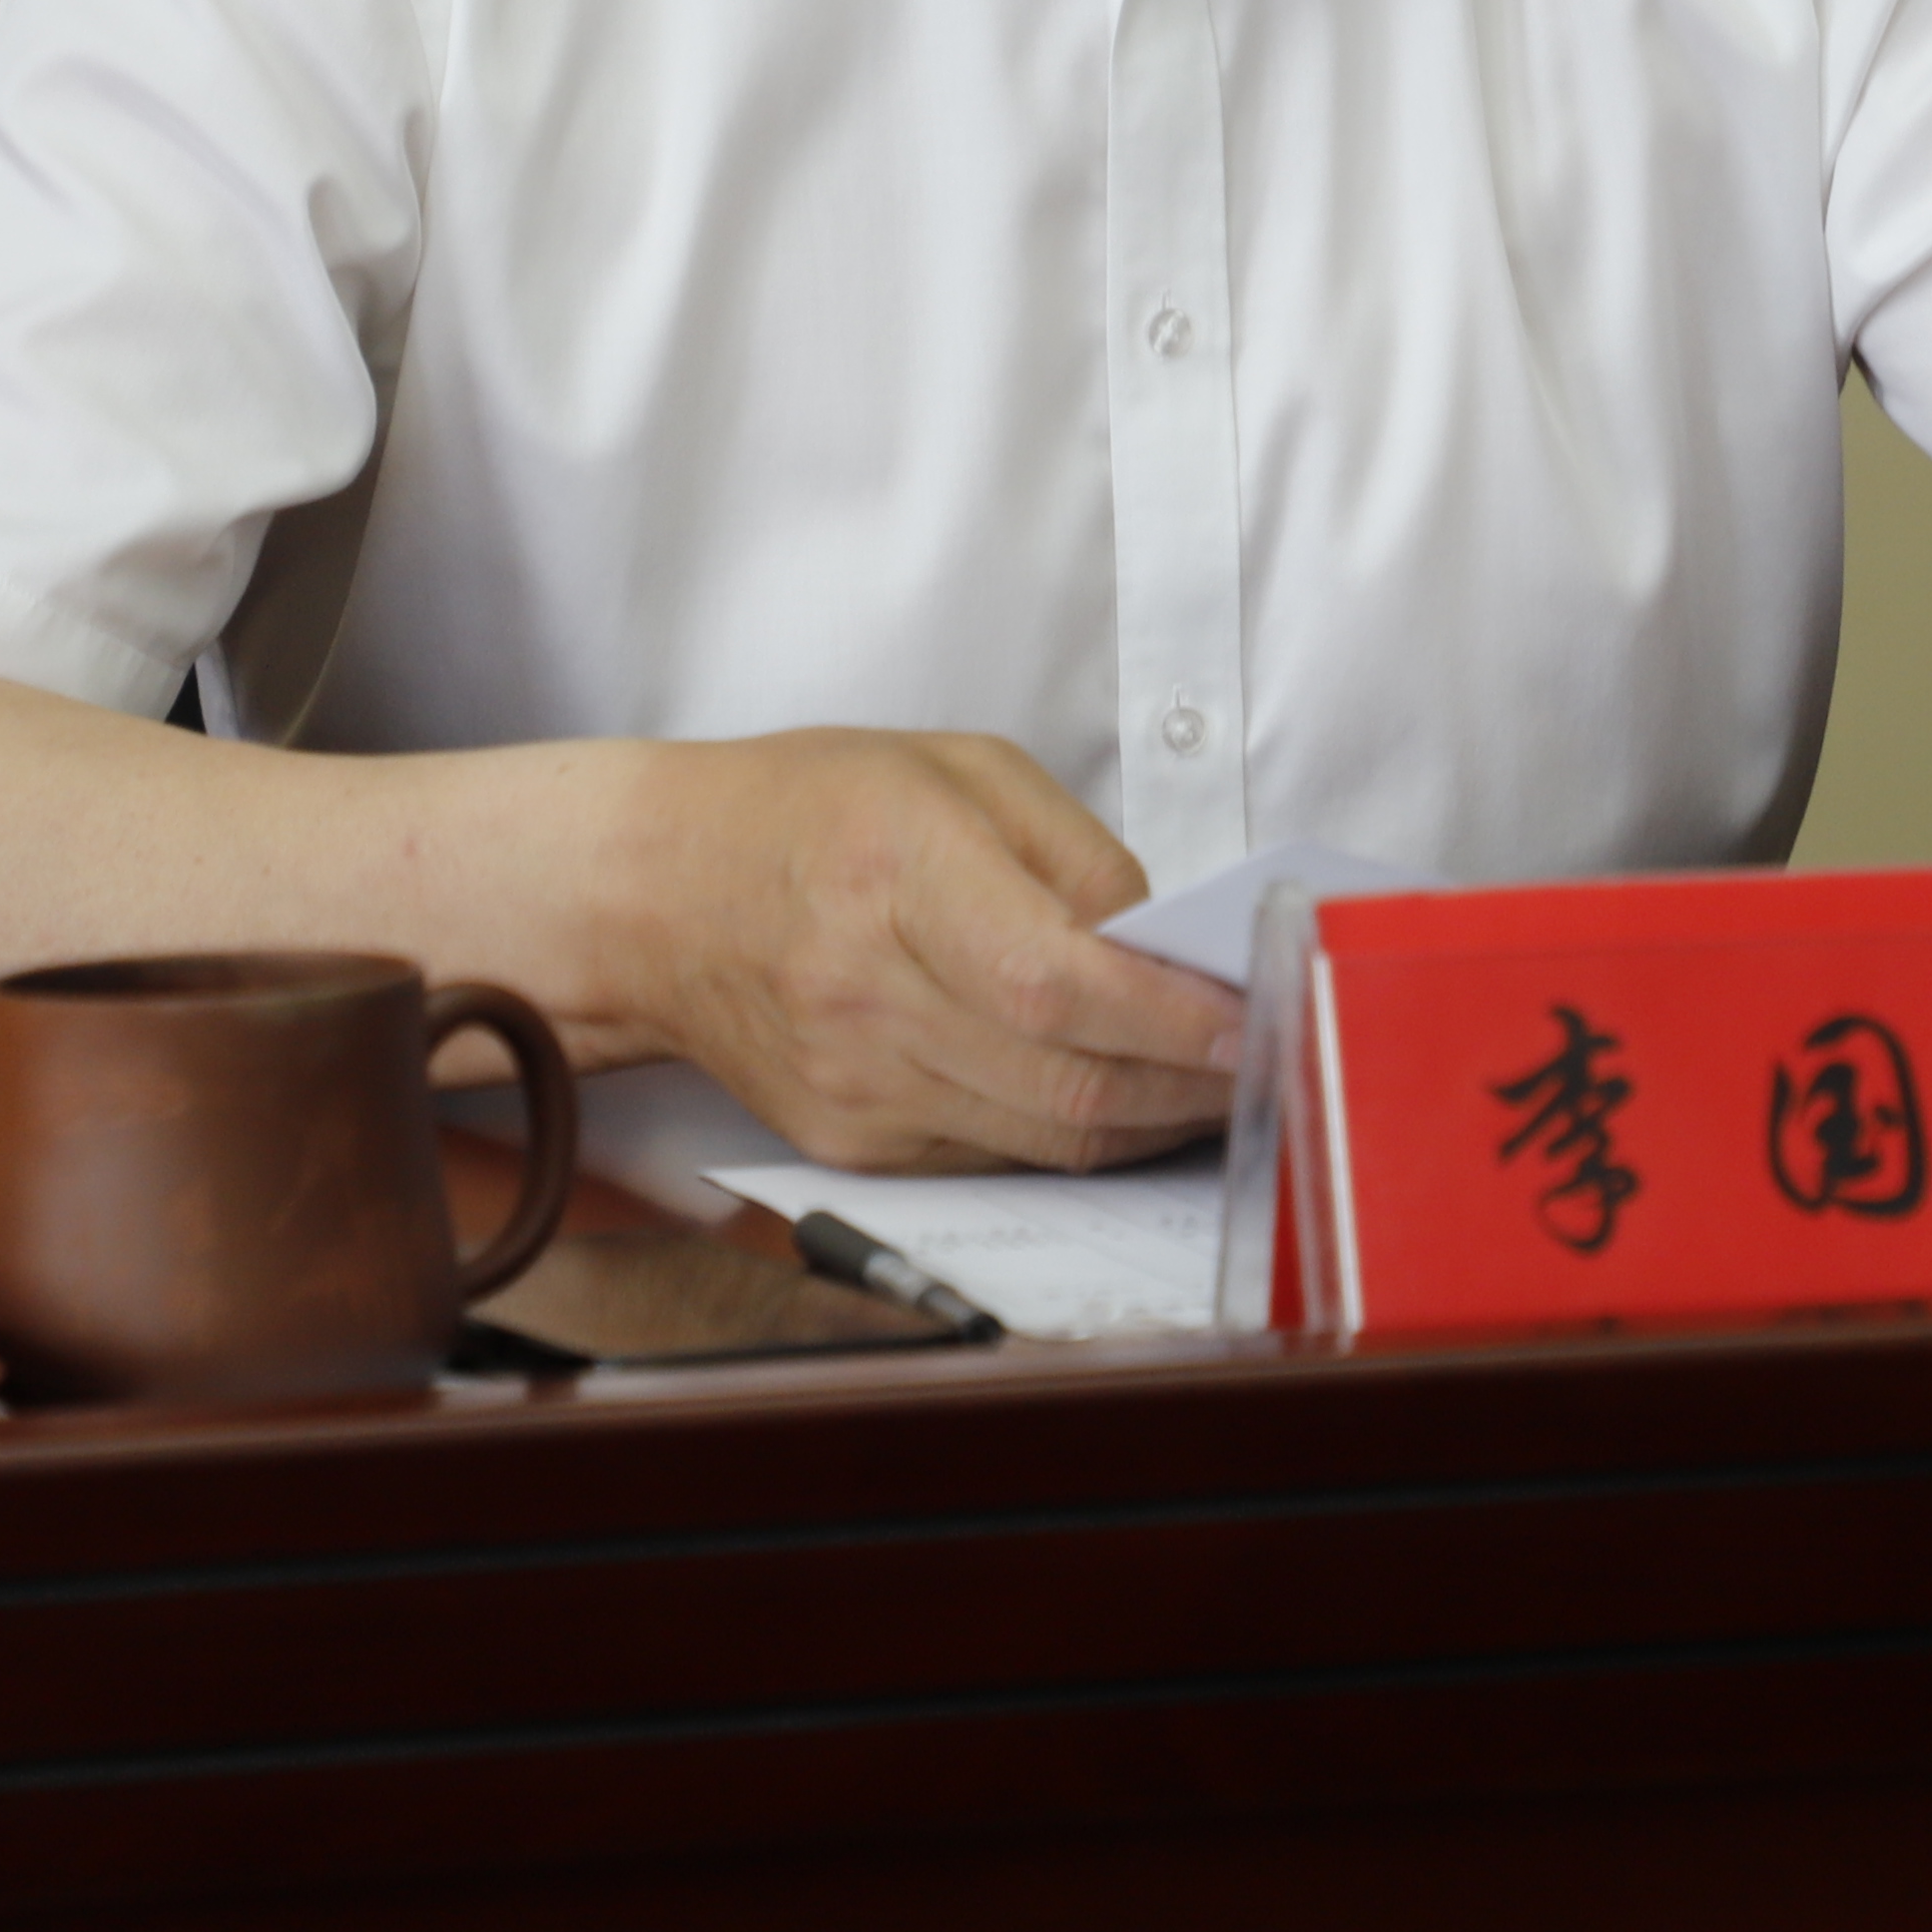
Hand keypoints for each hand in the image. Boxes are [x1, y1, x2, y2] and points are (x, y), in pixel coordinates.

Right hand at [610, 729, 1242, 1172]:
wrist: (657, 894)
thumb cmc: (813, 811)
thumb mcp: (960, 772)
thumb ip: (1082, 858)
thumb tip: (1175, 952)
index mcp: (898, 876)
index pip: (1061, 985)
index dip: (1177, 1020)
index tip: (1259, 1018)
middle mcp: (868, 996)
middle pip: (1068, 1083)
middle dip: (1197, 1086)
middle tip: (1274, 1060)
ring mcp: (856, 1087)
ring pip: (1048, 1140)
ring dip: (1156, 1124)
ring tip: (1222, 1084)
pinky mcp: (851, 1145)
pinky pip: (1002, 1159)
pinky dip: (1081, 1135)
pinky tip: (1128, 1098)